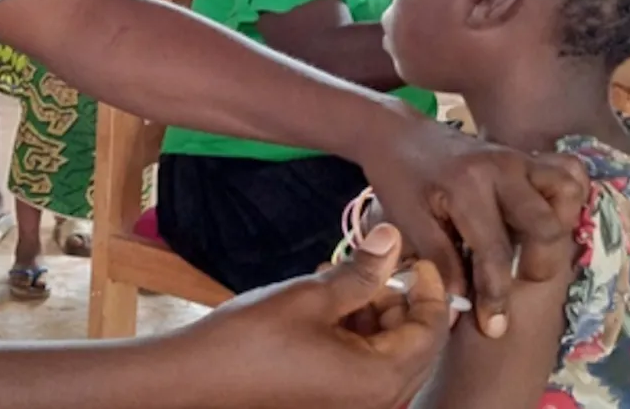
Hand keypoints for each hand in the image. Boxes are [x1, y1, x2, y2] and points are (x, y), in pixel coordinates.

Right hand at [175, 225, 448, 408]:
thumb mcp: (312, 296)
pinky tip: (327, 307)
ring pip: (387, 355)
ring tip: (339, 280)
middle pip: (414, 346)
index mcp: (380, 380)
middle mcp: (377, 403)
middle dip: (399, 302)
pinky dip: (355, 336)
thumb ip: (362, 271)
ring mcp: (354, 408)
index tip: (414, 256)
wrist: (198, 379)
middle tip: (373, 265)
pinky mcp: (333, 405)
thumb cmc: (253, 338)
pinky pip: (363, 369)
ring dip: (373, 316)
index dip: (429, 288)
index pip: (431, 330)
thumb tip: (393, 237)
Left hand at [359, 109, 586, 340]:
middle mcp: (501, 168)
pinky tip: (547, 221)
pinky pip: (562, 172)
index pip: (496, 252)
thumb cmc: (398, 177)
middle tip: (521, 284)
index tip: (494, 326)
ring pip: (564, 192)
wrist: (396, 132)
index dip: (496, 295)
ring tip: (535, 250)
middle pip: (543, 226)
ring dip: (558, 226)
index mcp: (467, 187)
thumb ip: (439, 260)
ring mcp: (516, 157)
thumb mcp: (408, 220)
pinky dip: (564, 198)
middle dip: (538, 265)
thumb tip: (462, 305)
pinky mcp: (523, 155)